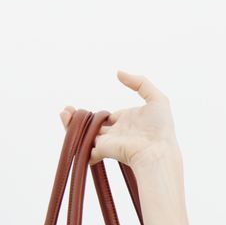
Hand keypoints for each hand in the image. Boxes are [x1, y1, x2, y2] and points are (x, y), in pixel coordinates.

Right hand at [59, 70, 180, 168]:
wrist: (157, 151)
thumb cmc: (161, 128)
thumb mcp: (157, 99)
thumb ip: (140, 82)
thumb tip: (118, 73)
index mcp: (127, 121)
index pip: (107, 117)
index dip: (95, 114)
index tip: (85, 108)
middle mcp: (116, 132)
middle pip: (93, 126)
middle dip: (78, 118)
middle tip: (67, 109)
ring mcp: (109, 141)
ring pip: (85, 134)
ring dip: (71, 124)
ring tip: (63, 113)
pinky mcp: (102, 149)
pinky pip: (84, 146)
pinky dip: (73, 137)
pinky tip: (66, 122)